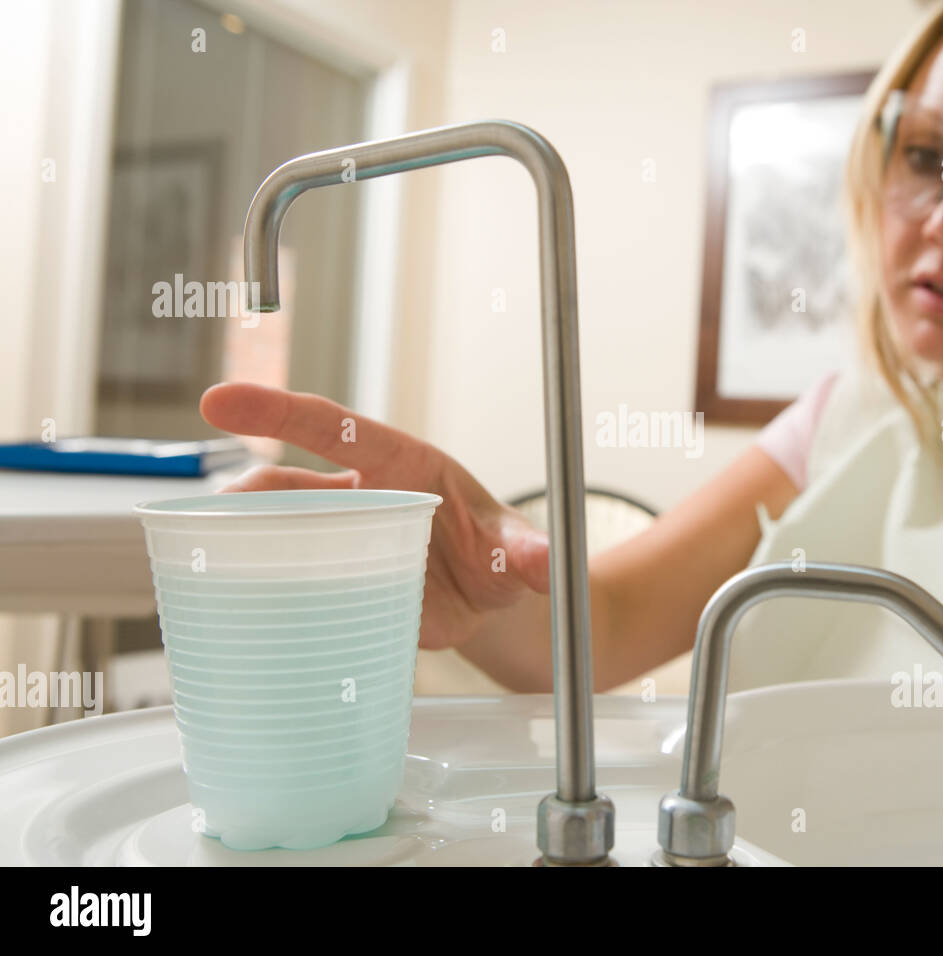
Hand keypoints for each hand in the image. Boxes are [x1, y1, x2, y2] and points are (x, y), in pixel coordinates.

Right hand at [199, 382, 549, 651]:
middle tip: (215, 512)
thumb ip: (525, 552)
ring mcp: (340, 541)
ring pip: (273, 531)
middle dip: (244, 492)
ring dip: (238, 541)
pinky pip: (284, 582)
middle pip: (286, 485)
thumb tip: (543, 562)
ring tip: (206, 562)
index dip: (279, 412)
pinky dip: (254, 588)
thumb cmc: (497, 554)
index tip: (221, 400)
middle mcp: (359, 496)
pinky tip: (230, 605)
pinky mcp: (333, 585)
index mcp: (400, 466)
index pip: (334, 428)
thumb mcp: (514, 550)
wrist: (491, 602)